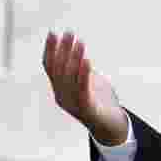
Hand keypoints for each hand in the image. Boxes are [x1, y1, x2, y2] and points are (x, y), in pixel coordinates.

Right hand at [42, 31, 128, 145]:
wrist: (111, 127)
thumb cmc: (100, 102)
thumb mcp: (90, 82)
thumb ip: (83, 70)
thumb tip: (80, 53)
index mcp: (59, 89)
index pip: (49, 67)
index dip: (50, 50)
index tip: (53, 33)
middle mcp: (62, 96)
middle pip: (59, 69)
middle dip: (63, 49)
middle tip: (69, 33)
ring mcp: (73, 103)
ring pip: (70, 77)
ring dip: (74, 57)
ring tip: (79, 42)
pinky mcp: (86, 108)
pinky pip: (83, 89)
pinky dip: (83, 73)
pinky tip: (86, 59)